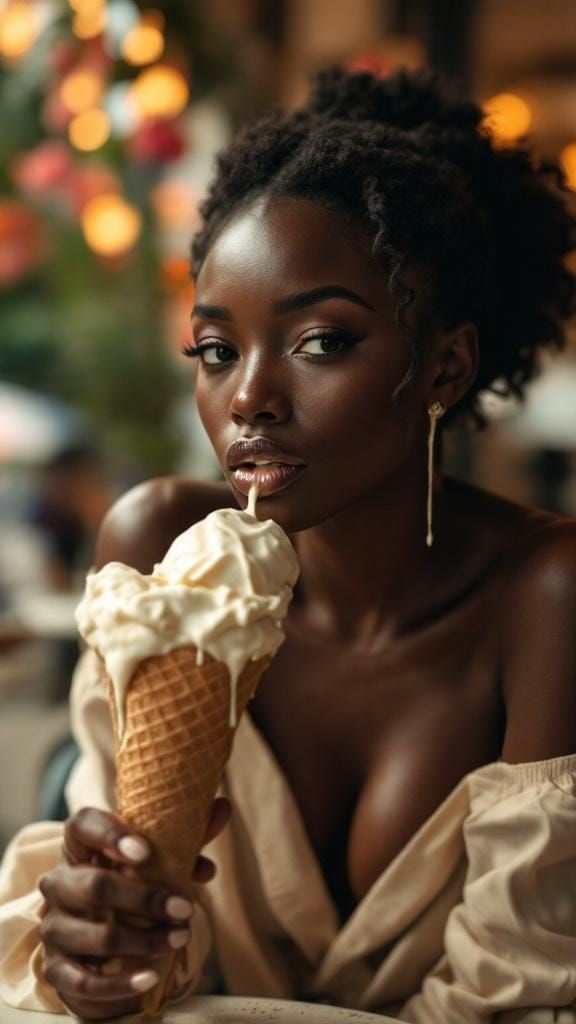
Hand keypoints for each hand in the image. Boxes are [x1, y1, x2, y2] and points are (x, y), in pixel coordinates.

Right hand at [38, 798, 230, 1020]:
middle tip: (186, 906)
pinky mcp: (58, 968)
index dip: (109, 834)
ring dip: (145, 940)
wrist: (95, 941)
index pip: (82, 825)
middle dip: (145, 898)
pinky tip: (150, 977)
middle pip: (94, 885)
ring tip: (182, 936)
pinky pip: (86, 981)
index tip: (146, 850)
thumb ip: (186, 837)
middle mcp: (60, 883)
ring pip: (97, 936)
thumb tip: (223, 808)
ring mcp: (55, 927)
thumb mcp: (153, 861)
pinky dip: (122, 983)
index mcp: (79, 847)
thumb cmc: (128, 886)